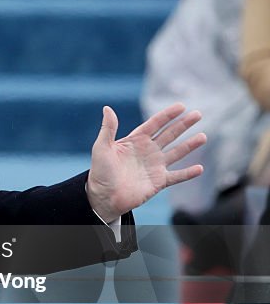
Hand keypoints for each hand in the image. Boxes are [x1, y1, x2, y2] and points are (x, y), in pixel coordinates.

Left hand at [86, 103, 205, 221]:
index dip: (167, 115)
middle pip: (169, 134)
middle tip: (198, 114)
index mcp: (135, 141)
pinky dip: (188, 173)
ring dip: (190, 145)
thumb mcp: (102, 147)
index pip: (154, 124)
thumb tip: (107, 108)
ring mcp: (154, 166)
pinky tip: (200, 168)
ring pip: (176, 152)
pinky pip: (177, 176)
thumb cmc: (100, 172)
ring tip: (203, 136)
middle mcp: (147, 151)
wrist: (103, 197)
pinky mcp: (158, 181)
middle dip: (183, 124)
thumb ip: (108, 128)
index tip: (181, 106)